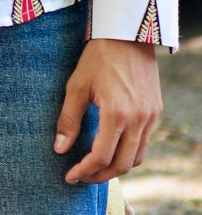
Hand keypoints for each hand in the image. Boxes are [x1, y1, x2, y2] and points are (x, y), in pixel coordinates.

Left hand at [55, 38, 161, 183]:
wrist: (127, 36)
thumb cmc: (98, 59)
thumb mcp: (76, 87)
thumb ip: (68, 120)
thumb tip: (59, 149)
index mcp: (117, 113)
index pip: (101, 156)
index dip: (84, 171)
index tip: (70, 176)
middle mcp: (139, 119)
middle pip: (122, 164)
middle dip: (100, 176)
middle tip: (81, 177)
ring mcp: (151, 116)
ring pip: (137, 157)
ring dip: (115, 168)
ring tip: (95, 168)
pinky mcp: (155, 112)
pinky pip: (144, 143)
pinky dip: (128, 154)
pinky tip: (111, 151)